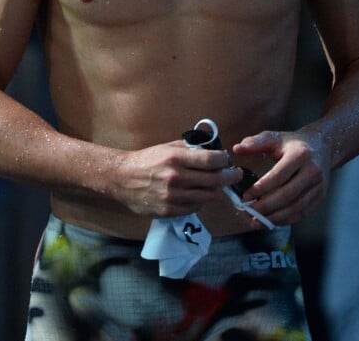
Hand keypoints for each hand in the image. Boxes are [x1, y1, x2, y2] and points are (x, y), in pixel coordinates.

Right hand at [112, 140, 242, 217]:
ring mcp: (173, 197)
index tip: (228, 160)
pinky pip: (195, 207)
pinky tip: (199, 194)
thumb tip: (211, 149)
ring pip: (207, 196)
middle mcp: (176, 178)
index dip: (224, 160)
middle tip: (235, 174)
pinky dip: (201, 200)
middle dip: (229, 176)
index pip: (210, 160)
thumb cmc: (147, 159)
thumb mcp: (167, 147)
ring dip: (216, 189)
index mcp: (175, 158)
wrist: (122, 178)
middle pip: (213, 180)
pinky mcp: (169, 211)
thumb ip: (189, 148)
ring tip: (217, 184)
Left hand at [232, 129, 329, 227]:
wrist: (322, 146)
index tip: (246, 195)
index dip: (262, 188)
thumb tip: (236, 148)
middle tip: (249, 211)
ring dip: (274, 217)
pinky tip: (271, 221)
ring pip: (296, 207)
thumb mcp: (275, 137)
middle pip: (287, 195)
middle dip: (266, 206)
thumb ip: (255, 142)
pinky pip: (302, 213)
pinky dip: (285, 220)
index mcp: (300, 154)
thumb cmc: (293, 143)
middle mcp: (312, 171)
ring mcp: (318, 186)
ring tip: (256, 221)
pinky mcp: (320, 197)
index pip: (279, 176)